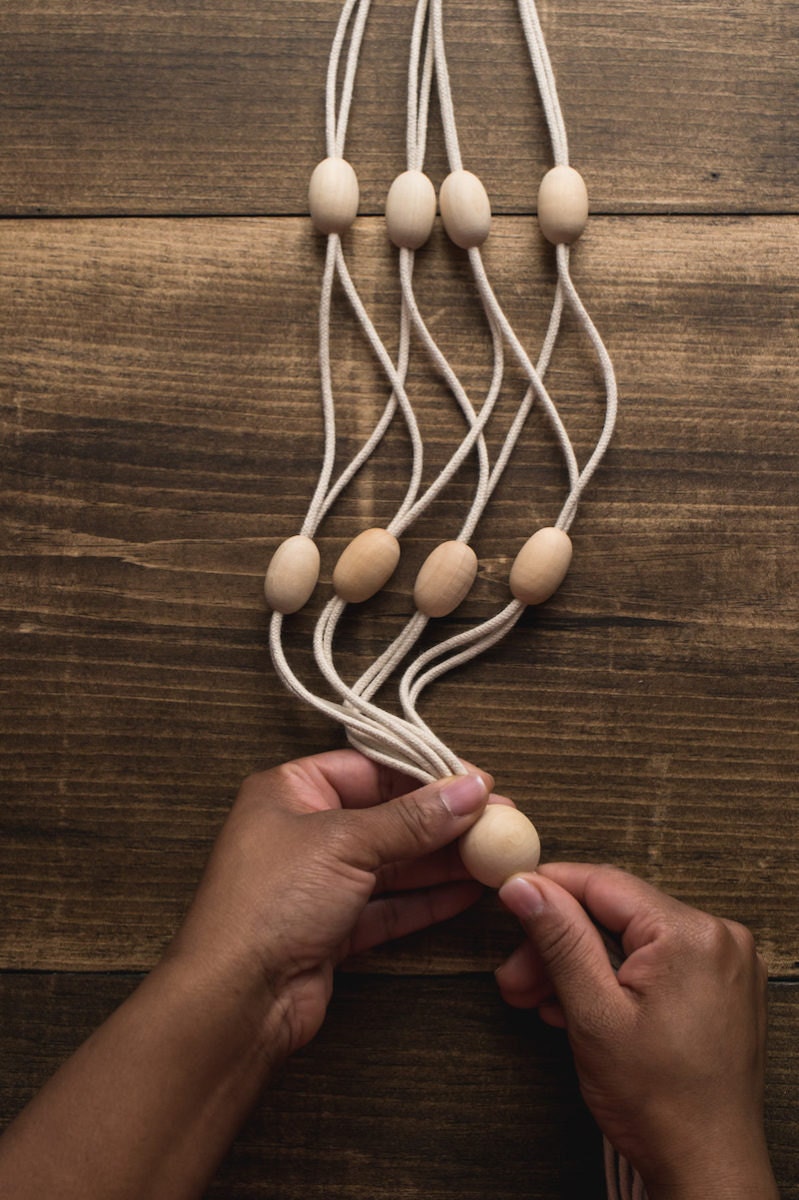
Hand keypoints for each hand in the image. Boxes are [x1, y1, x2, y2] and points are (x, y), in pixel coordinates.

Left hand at [170, 749, 492, 1059]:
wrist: (236, 1000)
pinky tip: (467, 892)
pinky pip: (388, 905)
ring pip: (393, 862)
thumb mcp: (346, 843)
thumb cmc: (269, 904)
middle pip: (387, 815)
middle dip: (443, 820)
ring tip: (496, 856)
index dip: (427, 773)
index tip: (479, 782)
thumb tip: (471, 790)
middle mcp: (302, 831)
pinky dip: (426, 899)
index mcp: (290, 790)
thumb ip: (414, 818)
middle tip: (501, 822)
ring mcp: (317, 882)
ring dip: (443, 860)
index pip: (371, 767)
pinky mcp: (332, 928)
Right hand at [496, 864, 777, 1199]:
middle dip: (558, 945)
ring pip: (630, 941)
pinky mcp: (721, 986)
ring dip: (580, 967)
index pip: (604, 883)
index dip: (549, 888)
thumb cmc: (660, 1104)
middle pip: (615, 916)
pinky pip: (655, 962)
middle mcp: (717, 937)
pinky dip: (614, 980)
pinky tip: (577, 1007)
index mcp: (691, 935)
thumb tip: (524, 886)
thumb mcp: (593, 1014)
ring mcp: (724, 962)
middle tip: (516, 976)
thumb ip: (559, 940)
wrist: (708, 1168)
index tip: (509, 896)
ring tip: (539, 1001)